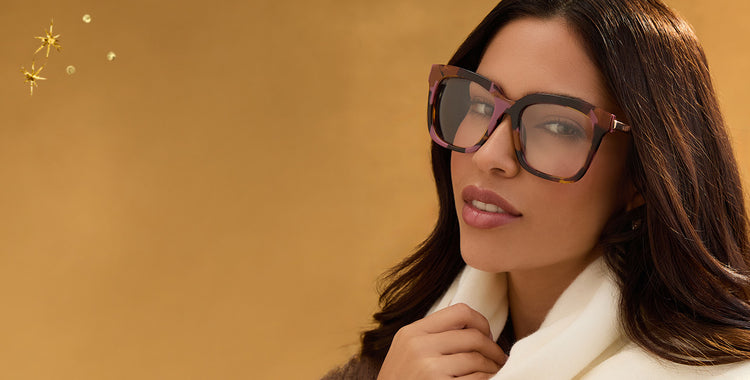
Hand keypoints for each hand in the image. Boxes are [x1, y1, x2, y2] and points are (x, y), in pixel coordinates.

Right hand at [377, 303, 506, 379]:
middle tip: (499, 359)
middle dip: (493, 349)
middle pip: (474, 337)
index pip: (460, 311)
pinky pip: (478, 379)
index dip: (481, 322)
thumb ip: (432, 336)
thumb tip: (474, 327)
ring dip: (493, 368)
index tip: (486, 335)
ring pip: (478, 360)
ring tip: (495, 373)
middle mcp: (419, 347)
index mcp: (412, 333)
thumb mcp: (407, 351)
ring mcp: (429, 369)